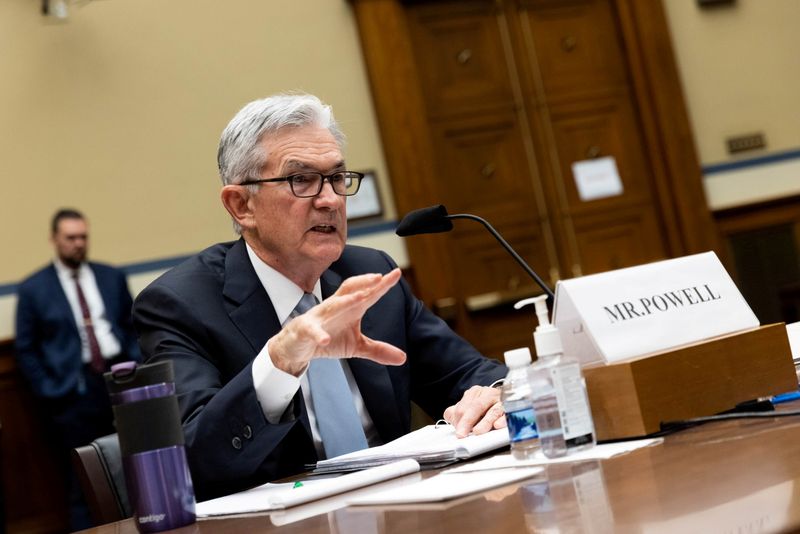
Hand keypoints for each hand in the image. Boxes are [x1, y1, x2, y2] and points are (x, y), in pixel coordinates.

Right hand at [269, 268, 406, 374]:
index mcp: (350, 309)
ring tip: (361, 298)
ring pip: (332, 305)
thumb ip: (378, 350)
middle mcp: (336, 307)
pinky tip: (324, 340)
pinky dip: (318, 334)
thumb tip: (403, 358)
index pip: (368, 293)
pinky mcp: (305, 329)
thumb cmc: (328, 338)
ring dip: (346, 301)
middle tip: (379, 277)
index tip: (396, 273)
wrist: (297, 346)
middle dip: (364, 283)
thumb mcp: (356, 347)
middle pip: (350, 290)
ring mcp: (320, 317)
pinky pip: (311, 330)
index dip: (381, 284)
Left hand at [443, 385, 506, 437]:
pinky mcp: (512, 410)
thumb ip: (457, 412)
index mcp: (476, 393)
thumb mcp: (470, 406)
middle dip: (467, 421)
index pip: (464, 405)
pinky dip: (502, 420)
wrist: (509, 399)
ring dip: (484, 423)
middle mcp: (488, 394)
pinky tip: (497, 425)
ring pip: (492, 411)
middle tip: (462, 434)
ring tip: (477, 432)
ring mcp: (501, 401)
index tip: (458, 432)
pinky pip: (508, 415)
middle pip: (476, 407)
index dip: (459, 419)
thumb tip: (451, 418)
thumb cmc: (486, 406)